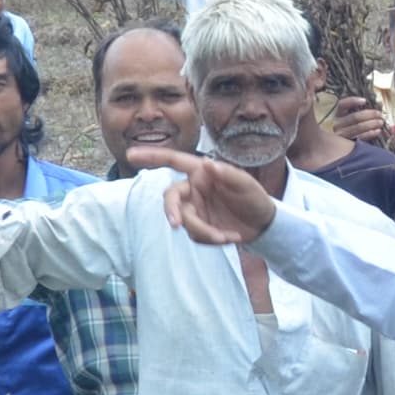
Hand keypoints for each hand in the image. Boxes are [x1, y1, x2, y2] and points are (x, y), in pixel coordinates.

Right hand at [153, 148, 281, 245]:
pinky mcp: (199, 227)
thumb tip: (207, 163)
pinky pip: (196, 235)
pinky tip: (230, 238)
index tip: (131, 155)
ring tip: (228, 237)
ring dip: (204, 232)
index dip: (152, 156)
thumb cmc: (255, 197)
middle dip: (172, 211)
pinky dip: (211, 239)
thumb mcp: (247, 184)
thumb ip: (228, 174)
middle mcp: (194, 189)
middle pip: (171, 198)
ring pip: (185, 221)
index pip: (174, 161)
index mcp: (201, 172)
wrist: (263, 224)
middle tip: (176, 224)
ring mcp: (195, 209)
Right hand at [331, 95, 389, 147]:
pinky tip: (378, 131)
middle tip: (380, 114)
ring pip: (358, 127)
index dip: (353, 101)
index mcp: (335, 114)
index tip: (364, 101)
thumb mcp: (345, 116)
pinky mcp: (347, 143)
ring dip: (372, 124)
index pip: (342, 105)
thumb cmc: (345, 126)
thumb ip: (355, 109)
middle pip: (354, 117)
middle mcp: (336, 124)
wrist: (337, 147)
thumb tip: (375, 103)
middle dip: (370, 114)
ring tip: (381, 122)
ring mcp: (341, 135)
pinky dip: (370, 133)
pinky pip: (360, 137)